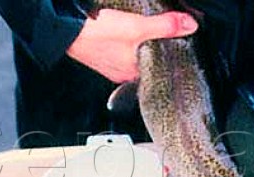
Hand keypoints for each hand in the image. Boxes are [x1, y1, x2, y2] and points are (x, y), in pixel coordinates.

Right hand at [66, 9, 198, 82]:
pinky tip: (122, 35)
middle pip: (144, 63)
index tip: (175, 47)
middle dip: (152, 51)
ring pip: (130, 58)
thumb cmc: (95, 34)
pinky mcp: (99, 56)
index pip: (158, 69)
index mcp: (132, 74)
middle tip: (162, 38)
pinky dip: (123, 45)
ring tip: (143, 35)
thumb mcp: (137, 28)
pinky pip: (117, 53)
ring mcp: (108, 66)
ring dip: (137, 48)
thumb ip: (165, 27)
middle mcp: (120, 74)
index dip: (167, 58)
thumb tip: (189, 25)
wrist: (64, 31)